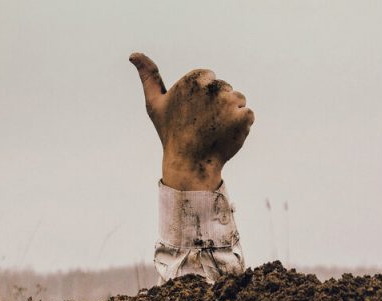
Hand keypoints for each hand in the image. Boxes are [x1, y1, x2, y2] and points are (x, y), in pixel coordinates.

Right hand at [129, 52, 254, 190]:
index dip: (203, 97)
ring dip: (230, 114)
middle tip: (203, 124)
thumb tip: (133, 54)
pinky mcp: (242, 117)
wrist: (189, 164)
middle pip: (225, 88)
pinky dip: (241, 126)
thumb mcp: (154, 104)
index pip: (210, 78)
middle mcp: (212, 88)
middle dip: (218, 104)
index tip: (192, 112)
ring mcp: (229, 102)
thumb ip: (148, 76)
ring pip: (238, 100)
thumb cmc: (170, 134)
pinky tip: (226, 135)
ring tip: (214, 130)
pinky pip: (248, 114)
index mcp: (193, 80)